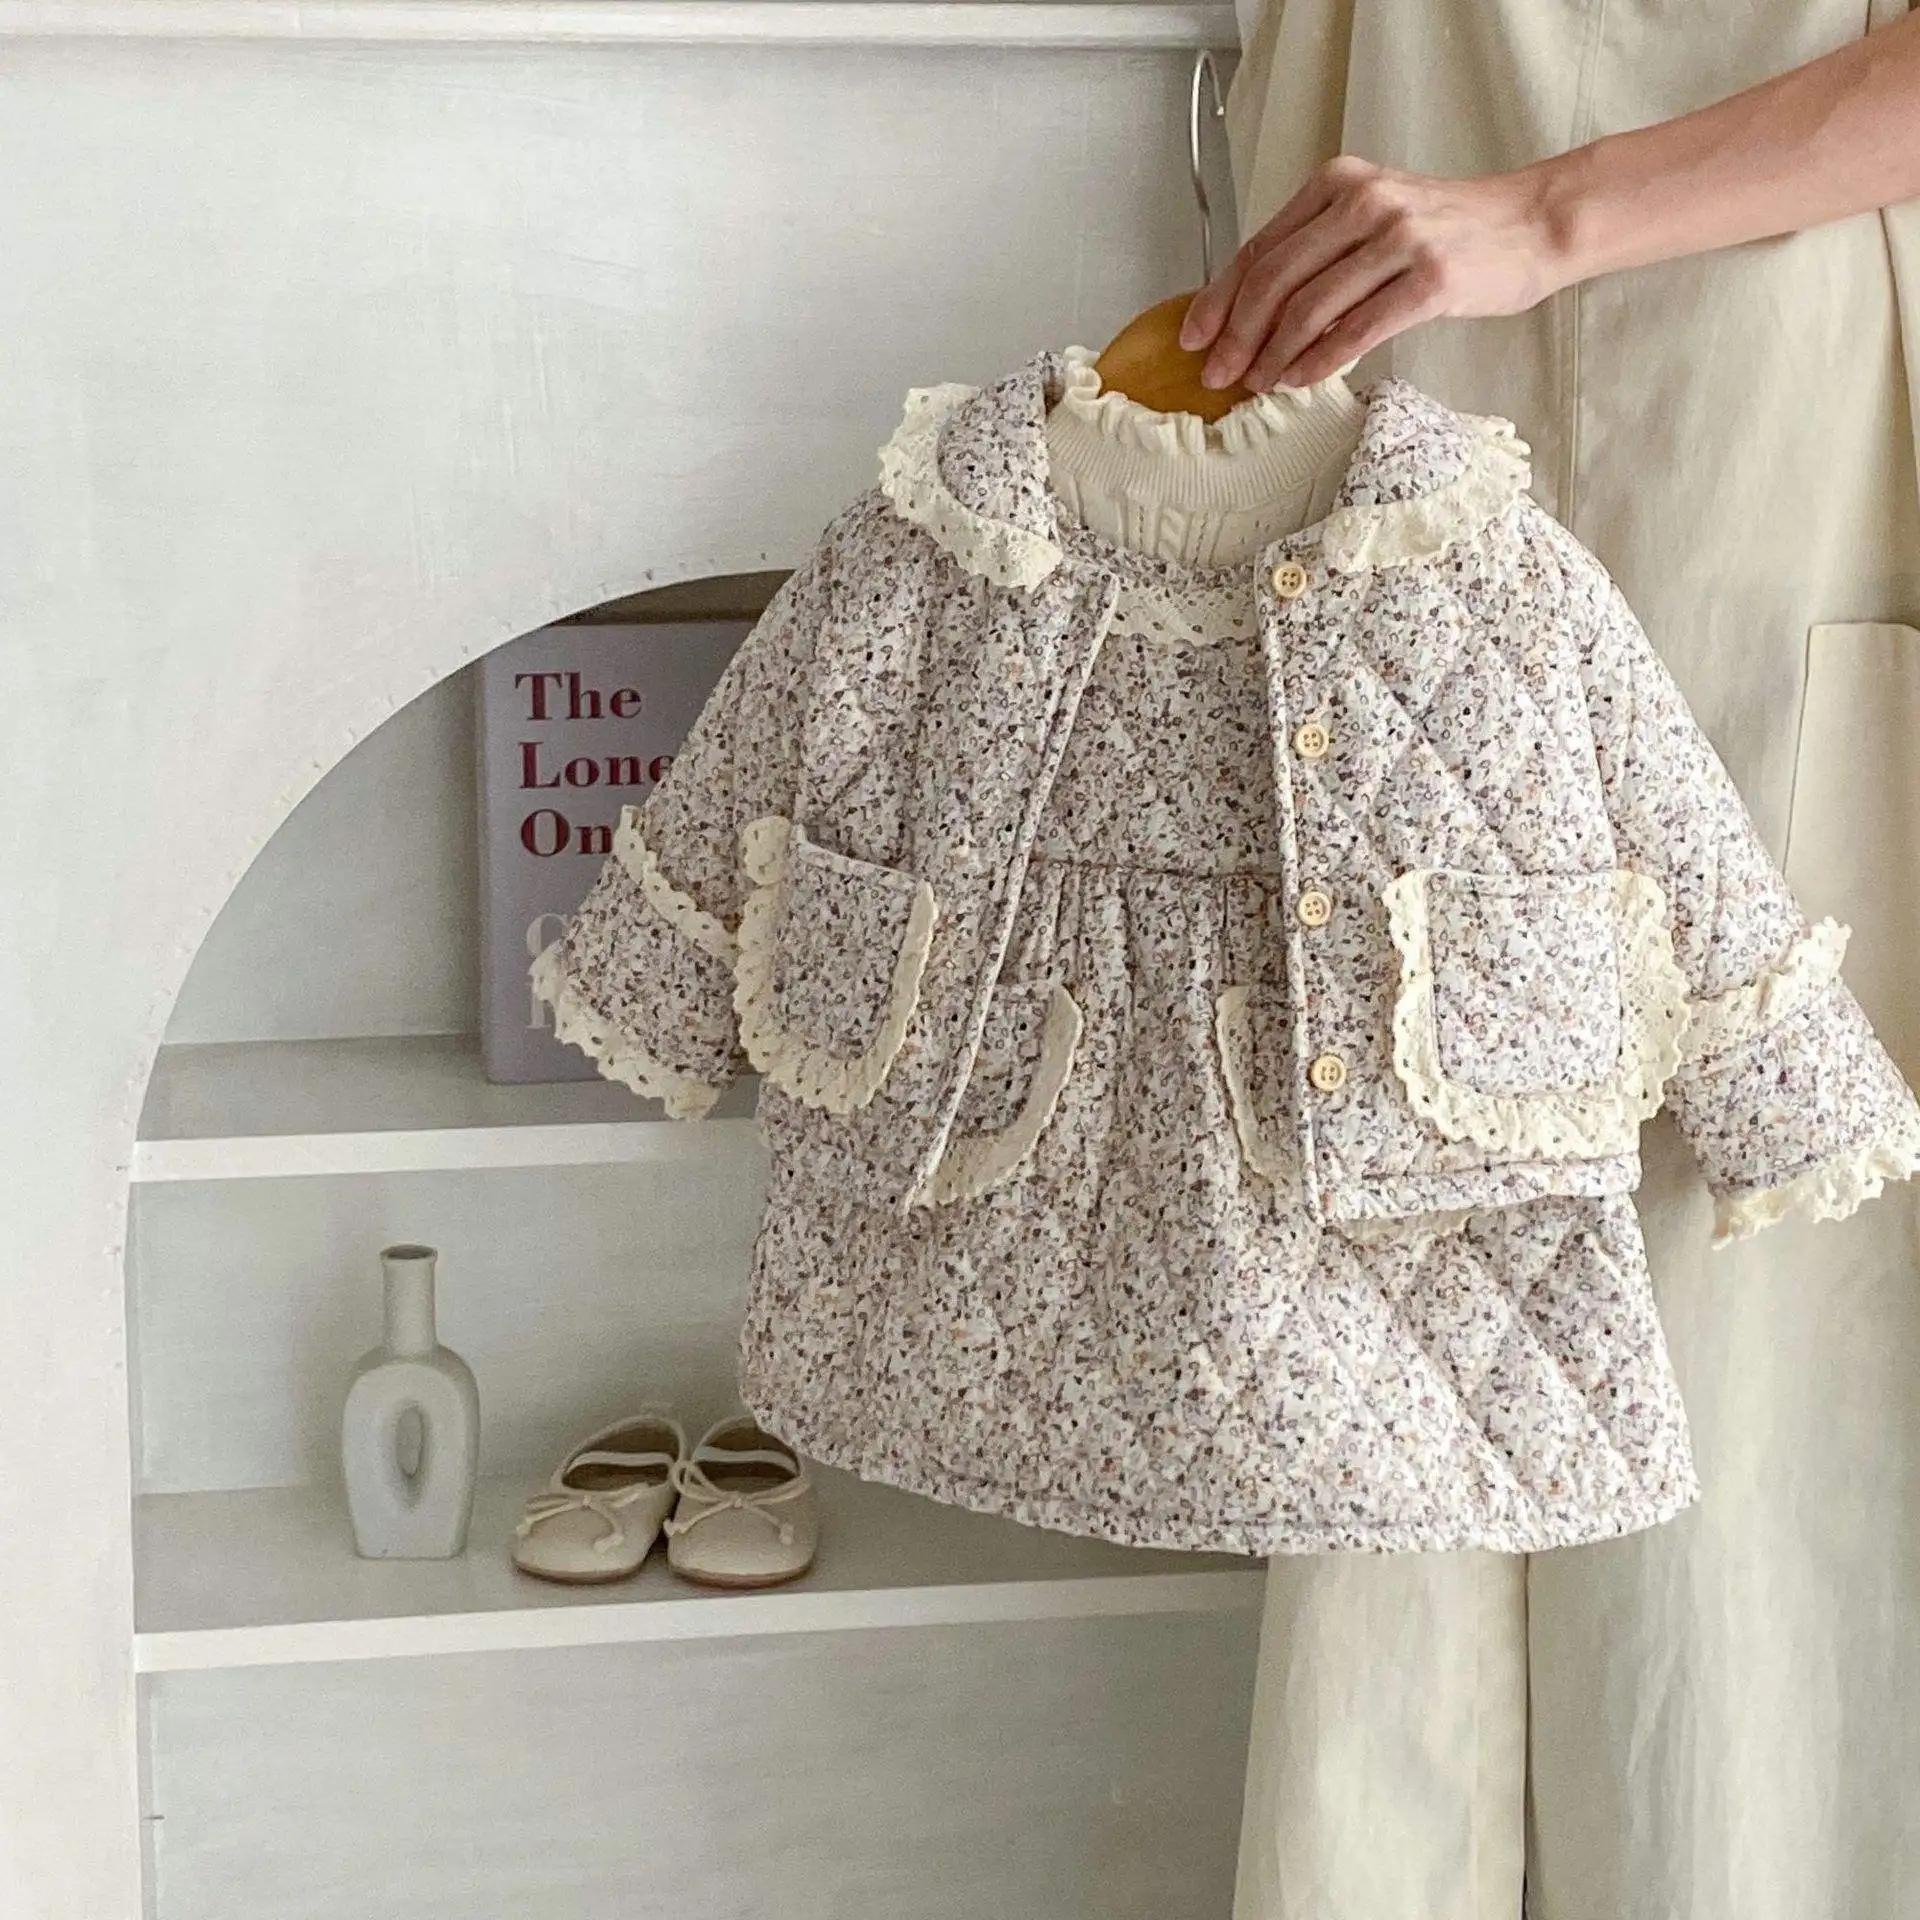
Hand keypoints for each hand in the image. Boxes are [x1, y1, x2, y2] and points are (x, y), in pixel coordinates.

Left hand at [1179, 155, 1563, 390]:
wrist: (1532, 224)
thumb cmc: (1448, 231)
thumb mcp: (1375, 218)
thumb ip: (1318, 250)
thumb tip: (1252, 312)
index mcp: (1339, 184)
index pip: (1261, 247)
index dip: (1219, 298)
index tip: (1193, 338)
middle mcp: (1365, 202)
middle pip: (1276, 279)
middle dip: (1237, 335)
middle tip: (1216, 375)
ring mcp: (1399, 239)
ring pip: (1311, 308)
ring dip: (1274, 355)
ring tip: (1257, 385)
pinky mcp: (1430, 280)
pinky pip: (1357, 330)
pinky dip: (1319, 361)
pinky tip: (1298, 382)